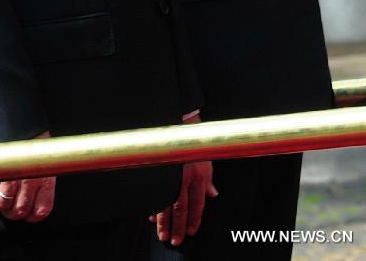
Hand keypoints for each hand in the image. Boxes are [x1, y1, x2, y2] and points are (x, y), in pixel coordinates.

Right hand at [0, 130, 54, 222]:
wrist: (23, 119)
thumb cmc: (34, 140)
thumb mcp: (45, 161)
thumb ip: (41, 181)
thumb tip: (32, 200)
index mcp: (45, 179)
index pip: (41, 210)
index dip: (31, 216)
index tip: (26, 212)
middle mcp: (31, 179)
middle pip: (19, 211)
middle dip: (11, 213)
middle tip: (7, 206)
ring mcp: (14, 174)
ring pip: (3, 203)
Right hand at [150, 116, 217, 245]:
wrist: (179, 124)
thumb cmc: (193, 142)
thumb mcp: (206, 159)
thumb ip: (209, 179)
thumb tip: (214, 194)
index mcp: (199, 176)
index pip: (198, 204)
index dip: (194, 219)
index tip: (191, 231)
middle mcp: (185, 177)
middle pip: (181, 208)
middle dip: (178, 226)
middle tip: (175, 241)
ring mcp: (171, 174)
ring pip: (166, 203)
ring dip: (164, 222)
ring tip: (163, 235)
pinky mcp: (160, 172)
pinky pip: (156, 192)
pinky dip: (154, 206)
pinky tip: (151, 217)